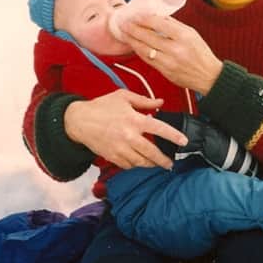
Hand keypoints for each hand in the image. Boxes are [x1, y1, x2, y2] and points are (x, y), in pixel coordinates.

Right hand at [64, 89, 188, 169]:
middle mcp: (129, 136)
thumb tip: (161, 102)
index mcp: (134, 120)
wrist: (78, 121)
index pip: (159, 129)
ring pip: (140, 162)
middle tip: (170, 163)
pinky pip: (128, 165)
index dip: (173, 136)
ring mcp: (120, 149)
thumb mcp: (123, 97)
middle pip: (152, 153)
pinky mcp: (112, 156)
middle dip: (163, 160)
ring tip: (156, 163)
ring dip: (150, 164)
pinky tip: (138, 161)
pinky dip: (135, 164)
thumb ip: (144, 101)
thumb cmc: (101, 107)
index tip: (183, 142)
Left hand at [121, 13, 222, 94]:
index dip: (143, 19)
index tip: (135, 15)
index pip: (159, 24)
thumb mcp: (192, 34)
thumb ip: (174, 25)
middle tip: (123, 23)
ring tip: (124, 33)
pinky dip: (139, 52)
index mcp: (184, 36)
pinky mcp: (165, 72)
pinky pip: (148, 60)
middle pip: (148, 37)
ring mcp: (169, 62)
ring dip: (132, 41)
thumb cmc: (201, 53)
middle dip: (133, 29)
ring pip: (145, 50)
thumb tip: (156, 16)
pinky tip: (134, 46)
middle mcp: (176, 49)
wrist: (208, 76)